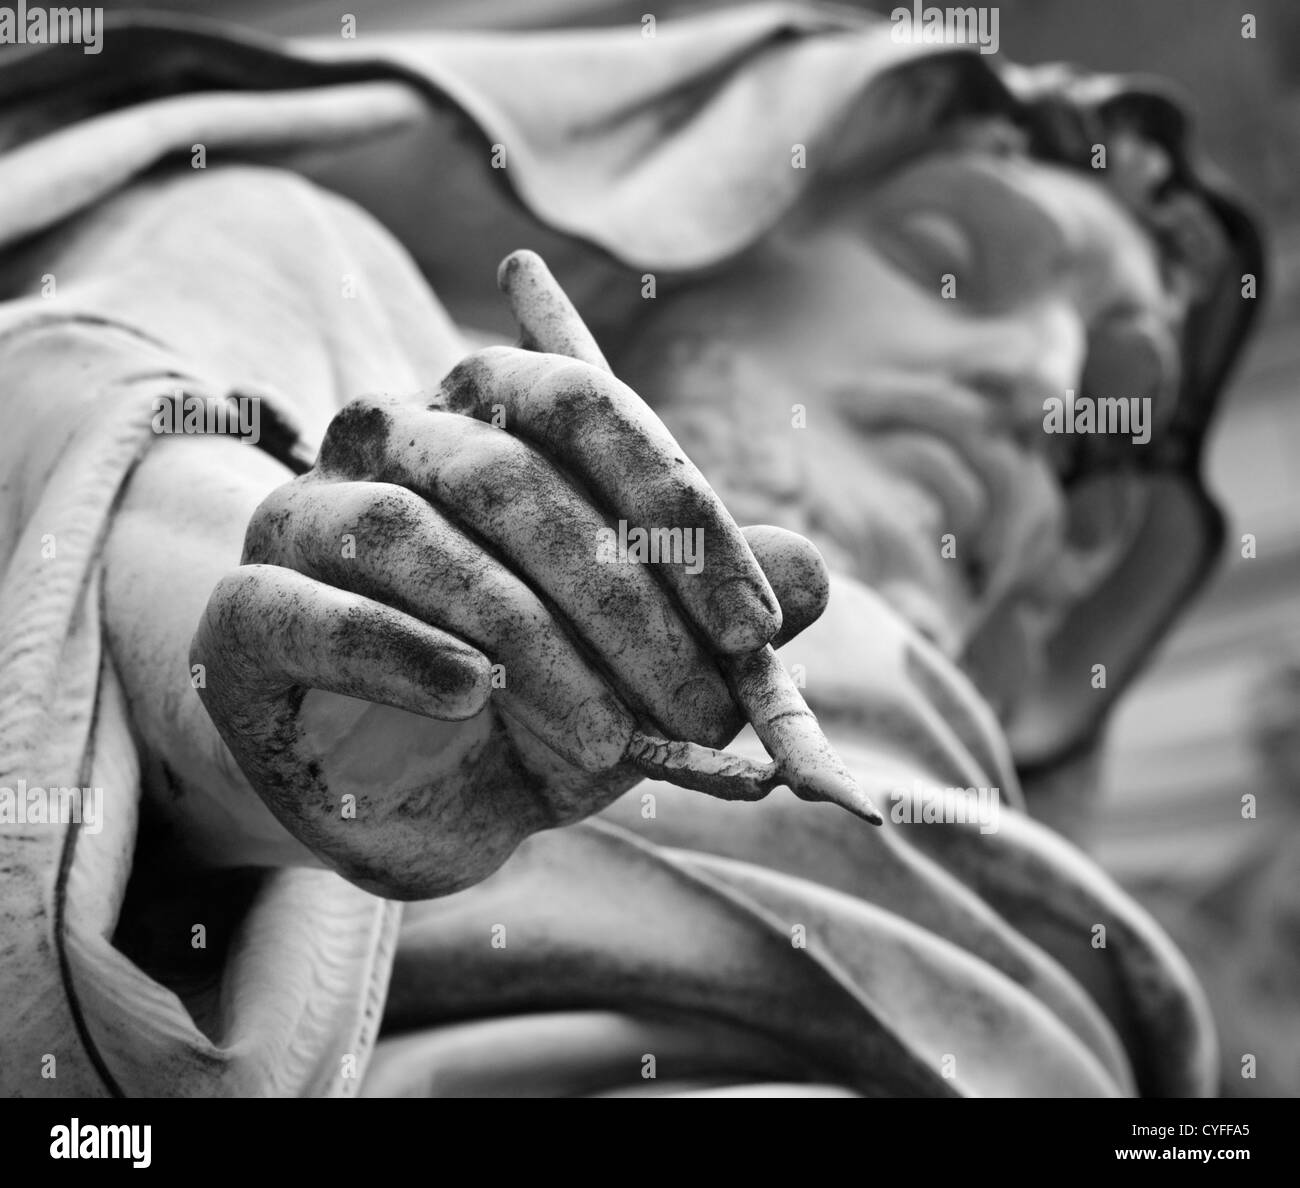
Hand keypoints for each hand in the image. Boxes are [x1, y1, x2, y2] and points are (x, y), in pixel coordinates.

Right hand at [192, 349, 827, 898]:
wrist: (382, 772)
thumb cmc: (522, 695)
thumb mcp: (635, 657)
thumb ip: (709, 610)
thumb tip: (814, 577)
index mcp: (488, 412)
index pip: (586, 406)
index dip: (680, 512)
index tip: (754, 628)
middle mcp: (390, 436)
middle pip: (510, 475)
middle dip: (624, 603)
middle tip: (701, 711)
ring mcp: (304, 513)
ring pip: (412, 533)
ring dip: (530, 642)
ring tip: (604, 737)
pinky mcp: (246, 607)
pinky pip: (318, 610)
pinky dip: (404, 653)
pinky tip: (475, 698)